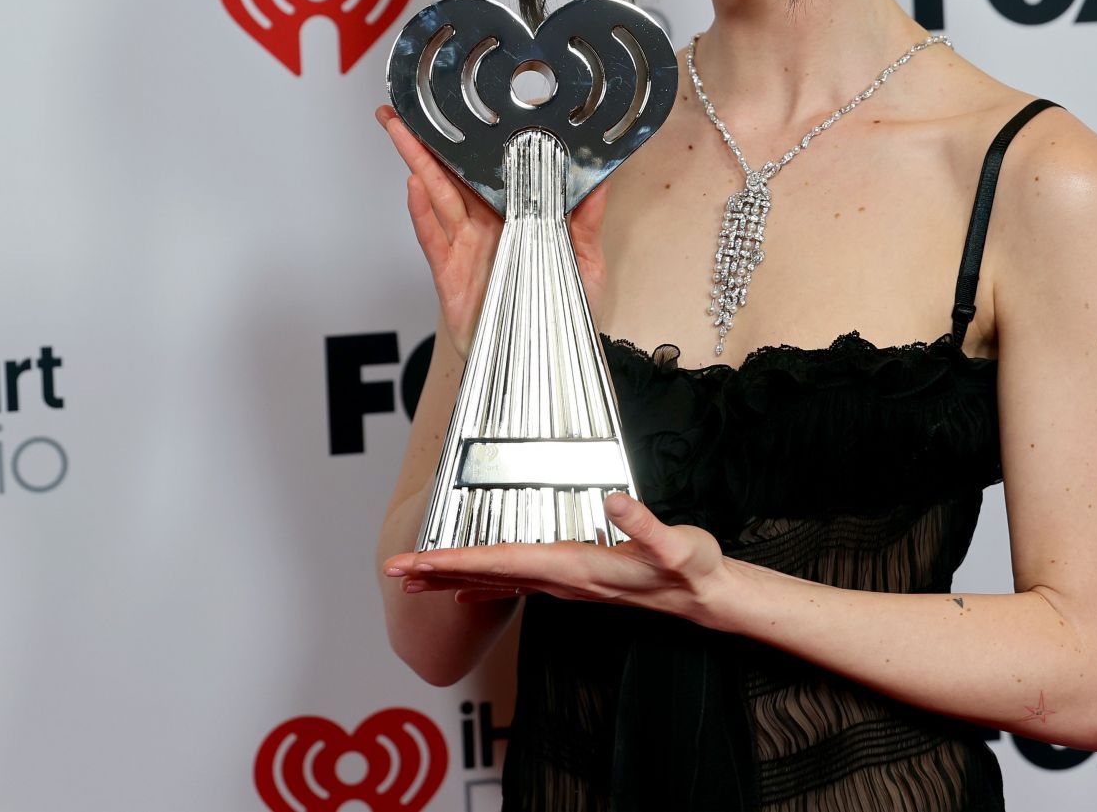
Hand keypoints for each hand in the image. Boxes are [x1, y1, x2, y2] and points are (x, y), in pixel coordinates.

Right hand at [377, 104, 613, 355]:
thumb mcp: (586, 262)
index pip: (494, 170)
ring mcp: (466, 249)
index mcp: (518, 216)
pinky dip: (422, 213)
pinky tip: (414, 185)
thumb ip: (587, 221)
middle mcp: (487, 227)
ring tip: (403, 132)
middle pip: (454, 176)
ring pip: (438, 197)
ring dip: (417, 165)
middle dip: (428, 143)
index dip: (477, 140)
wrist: (544, 363)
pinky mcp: (450, 276)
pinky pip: (433, 239)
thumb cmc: (561, 313)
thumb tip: (600, 180)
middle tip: (408, 109)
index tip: (466, 108)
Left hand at [381, 494, 729, 625]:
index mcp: (577, 567)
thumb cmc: (693, 569)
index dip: (457, 562)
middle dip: (438, 574)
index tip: (418, 563)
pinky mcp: (574, 581)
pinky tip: (463, 592)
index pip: (504, 563)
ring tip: (411, 580)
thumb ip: (648, 525)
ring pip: (497, 582)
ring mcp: (566, 584)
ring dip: (452, 580)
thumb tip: (615, 501)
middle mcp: (564, 580)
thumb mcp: (679, 544)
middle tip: (391, 570)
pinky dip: (485, 585)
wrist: (705, 595)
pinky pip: (518, 585)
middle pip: (488, 576)